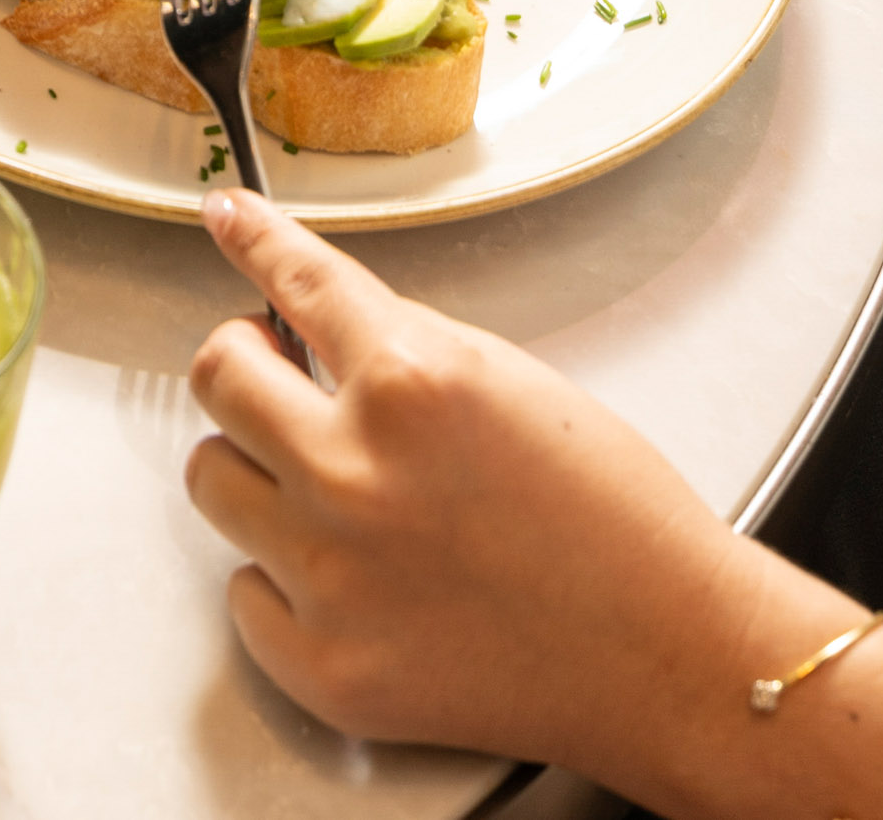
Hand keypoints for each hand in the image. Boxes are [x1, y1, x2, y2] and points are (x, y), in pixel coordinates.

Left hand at [184, 192, 817, 772]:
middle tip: (279, 373)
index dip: (250, 236)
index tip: (225, 217)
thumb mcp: (508, 381)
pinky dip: (284, 579)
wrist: (671, 656)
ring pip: (211, 479)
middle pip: (217, 377)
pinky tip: (351, 577)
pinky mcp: (324, 665)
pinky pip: (244, 593)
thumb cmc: (616, 521)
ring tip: (327, 484)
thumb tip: (313, 320)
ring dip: (258, 468)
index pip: (290, 277)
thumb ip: (399, 344)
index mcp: (409, 382)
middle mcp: (351, 474)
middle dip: (246, 360)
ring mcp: (329, 577)